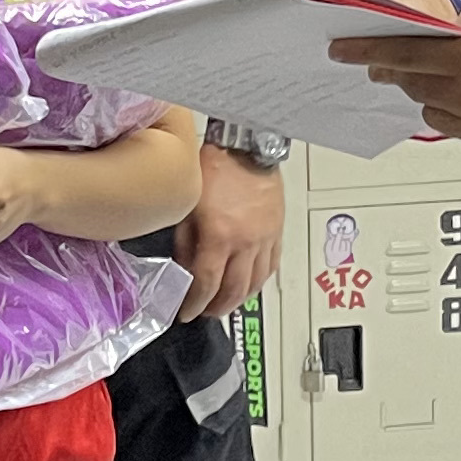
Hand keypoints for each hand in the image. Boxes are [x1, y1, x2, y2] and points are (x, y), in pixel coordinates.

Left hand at [174, 141, 285, 321]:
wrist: (246, 147)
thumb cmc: (216, 168)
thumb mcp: (188, 206)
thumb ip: (186, 243)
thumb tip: (184, 269)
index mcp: (220, 236)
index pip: (206, 284)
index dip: (194, 304)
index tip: (186, 312)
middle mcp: (246, 242)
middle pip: (232, 291)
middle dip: (216, 308)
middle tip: (204, 312)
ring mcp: (265, 239)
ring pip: (254, 284)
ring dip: (238, 300)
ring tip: (225, 304)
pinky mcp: (276, 233)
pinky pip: (270, 267)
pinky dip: (258, 282)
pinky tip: (248, 285)